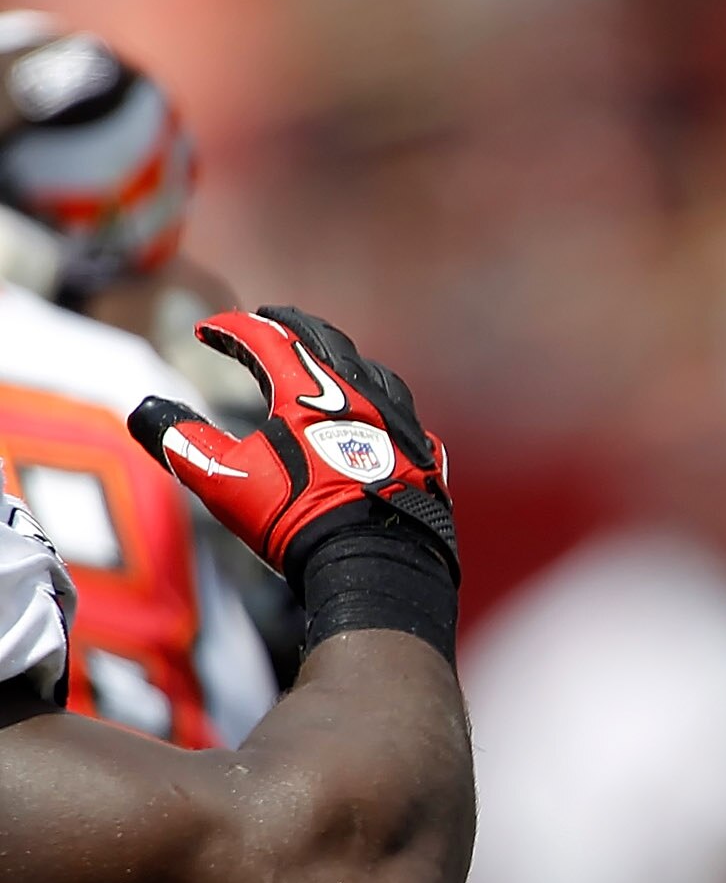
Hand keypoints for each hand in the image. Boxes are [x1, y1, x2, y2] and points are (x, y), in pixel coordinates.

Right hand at [127, 306, 456, 583]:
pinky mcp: (421, 453)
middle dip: (290, 327)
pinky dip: (377, 402)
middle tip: (268, 320)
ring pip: (370, 373)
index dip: (231, 330)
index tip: (206, 330)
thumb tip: (147, 409)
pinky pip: (400, 414)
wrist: (374, 561)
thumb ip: (182, 441)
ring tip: (320, 360)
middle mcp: (360, 396)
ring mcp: (399, 423)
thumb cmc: (297, 518)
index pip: (267, 341)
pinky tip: (373, 415)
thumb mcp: (224, 480)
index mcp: (309, 394)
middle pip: (324, 343)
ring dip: (338, 359)